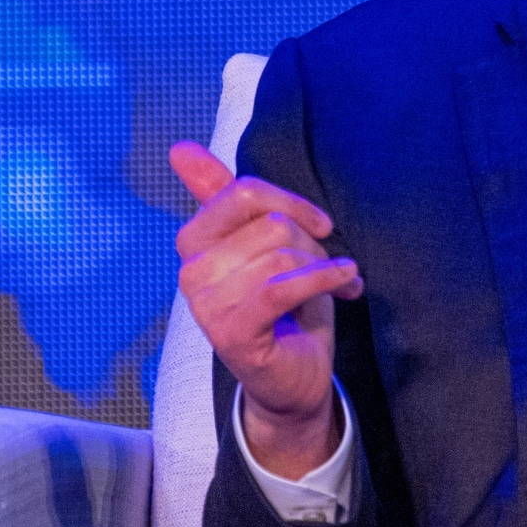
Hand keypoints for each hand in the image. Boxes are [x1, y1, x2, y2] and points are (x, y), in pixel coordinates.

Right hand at [171, 141, 363, 476]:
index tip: (320, 224)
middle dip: (310, 241)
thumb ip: (224, 195)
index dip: (292, 203)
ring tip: (331, 285)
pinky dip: (325, 280)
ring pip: (280, 253)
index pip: (244, 191)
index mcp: (195, 242)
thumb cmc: (283, 306)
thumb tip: (179, 148)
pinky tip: (347, 284)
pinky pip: (282, 286)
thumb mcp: (260, 242)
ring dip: (320, 267)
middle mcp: (190, 272)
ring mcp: (206, 305)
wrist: (294, 378)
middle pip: (269, 222)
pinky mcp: (231, 333)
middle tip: (323, 266)